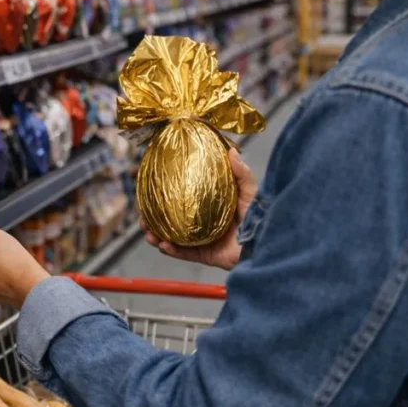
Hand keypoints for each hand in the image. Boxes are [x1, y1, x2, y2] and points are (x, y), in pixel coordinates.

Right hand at [144, 148, 256, 270]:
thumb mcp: (251, 191)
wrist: (266, 242)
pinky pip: (183, 253)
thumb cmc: (262, 217)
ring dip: (156, 234)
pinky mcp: (205, 255)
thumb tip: (232, 150)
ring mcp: (202, 240)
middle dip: (153, 216)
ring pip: (171, 237)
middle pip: (171, 218)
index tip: (150, 186)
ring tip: (147, 231)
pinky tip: (162, 244)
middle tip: (141, 211)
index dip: (164, 192)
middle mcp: (202, 222)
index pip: (182, 197)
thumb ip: (241, 173)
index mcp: (209, 206)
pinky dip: (171, 250)